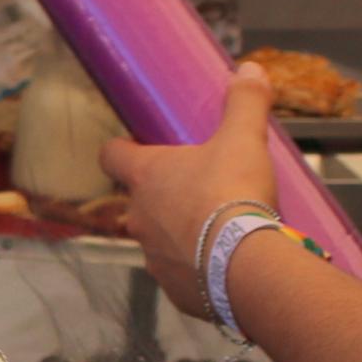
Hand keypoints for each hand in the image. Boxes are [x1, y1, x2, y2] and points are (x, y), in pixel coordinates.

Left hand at [100, 61, 284, 323]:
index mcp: (145, 176)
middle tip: (199, 191)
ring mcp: (153, 258)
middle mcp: (138, 218)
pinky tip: (224, 266)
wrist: (247, 266)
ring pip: (159, 242)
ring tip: (218, 232)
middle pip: (139, 202)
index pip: (111, 156)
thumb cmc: (235, 194)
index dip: (121, 150)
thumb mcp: (244, 139)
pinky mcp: (175, 292)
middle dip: (163, 198)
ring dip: (181, 236)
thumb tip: (249, 70)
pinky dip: (197, 272)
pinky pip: (181, 277)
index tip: (135, 147)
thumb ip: (244, 103)